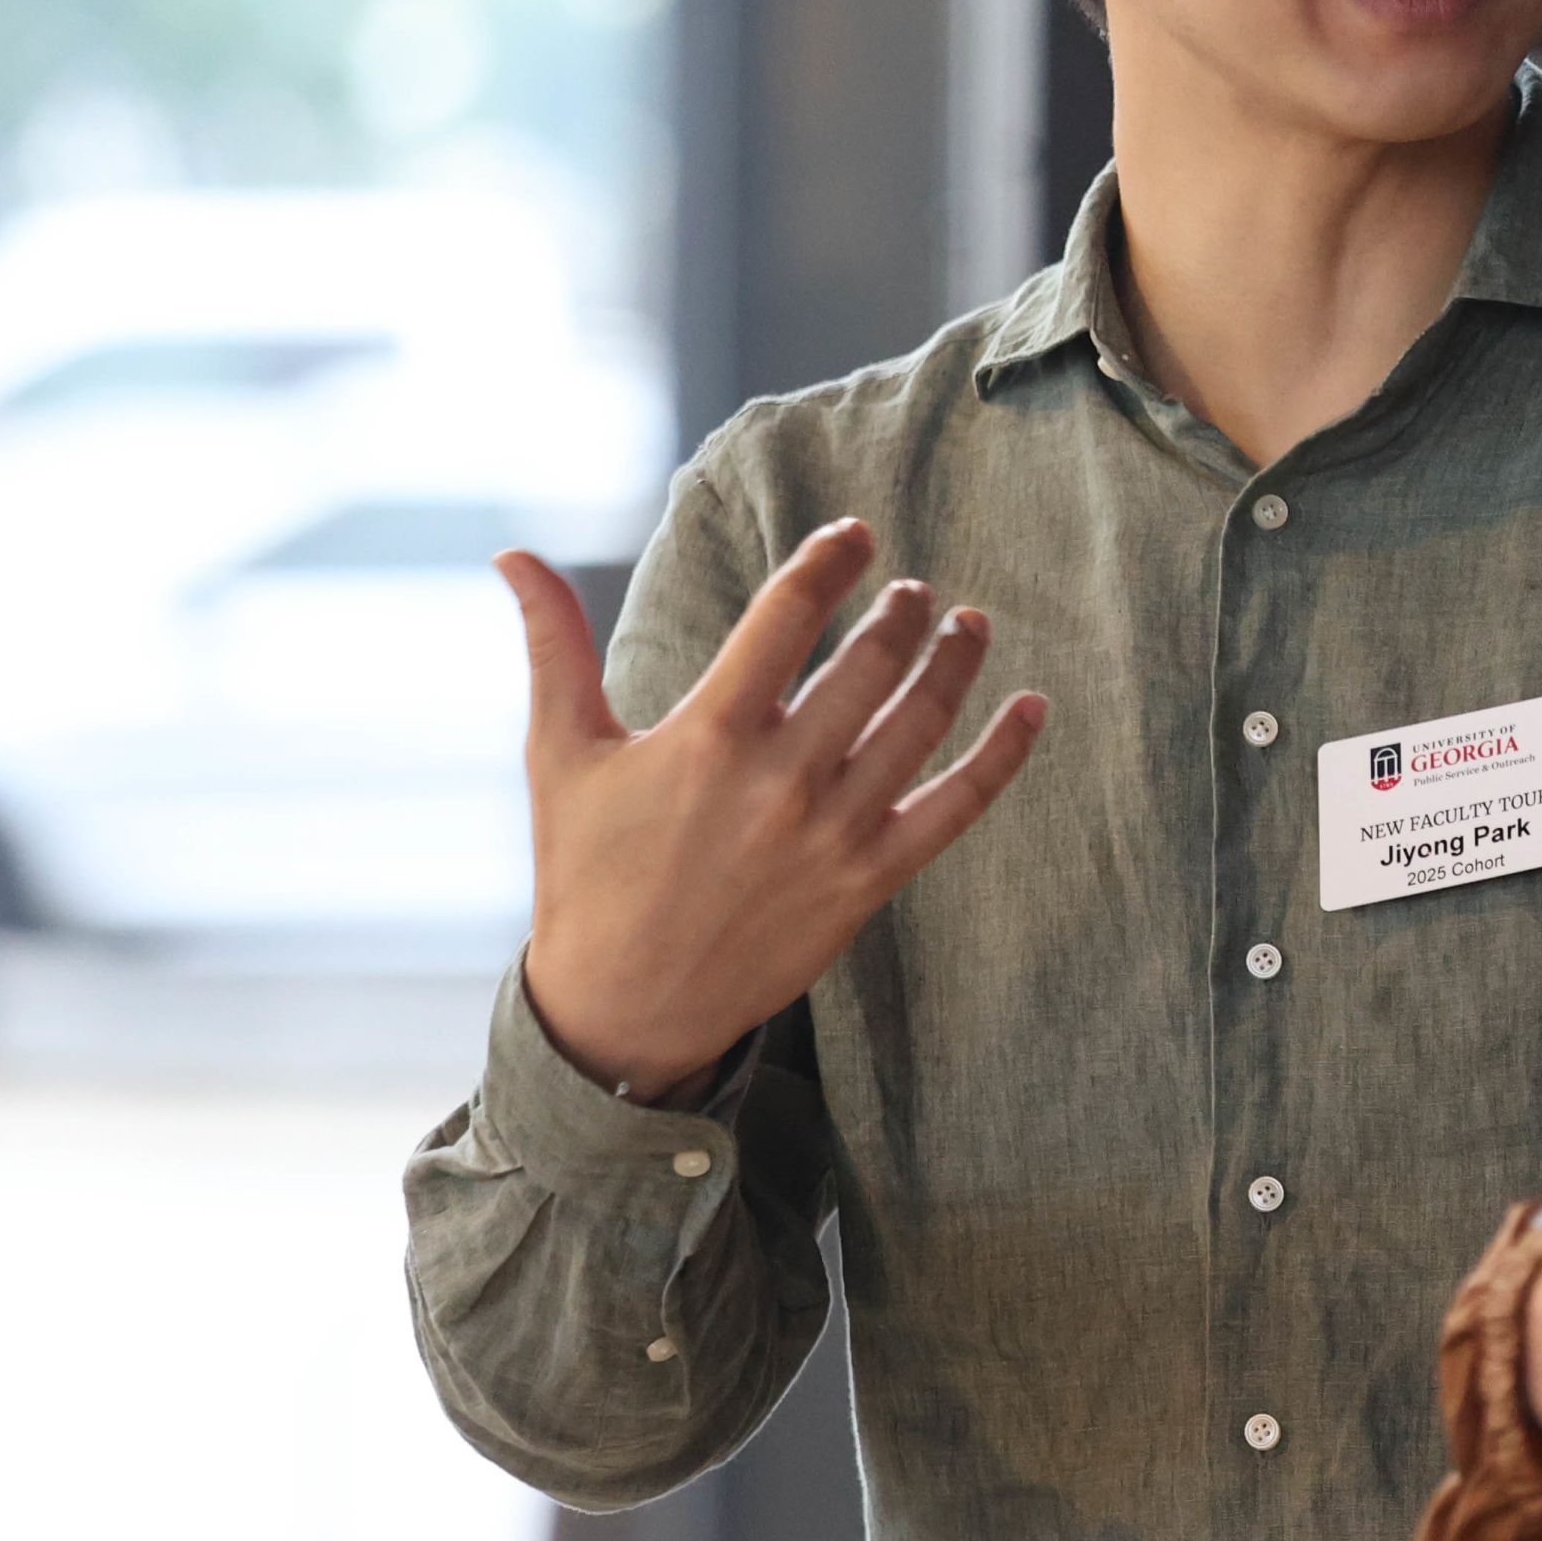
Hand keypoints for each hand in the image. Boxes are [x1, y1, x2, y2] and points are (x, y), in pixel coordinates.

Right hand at [501, 520, 1044, 1096]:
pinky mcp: (868, 881)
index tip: (855, 535)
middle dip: (903, 612)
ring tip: (970, 624)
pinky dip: (1003, 756)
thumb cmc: (588, 870)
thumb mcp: (562, 753)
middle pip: (870, 663)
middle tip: (914, 592)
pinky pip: (956, 807)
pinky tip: (1031, 708)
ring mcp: (832, 832)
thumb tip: (511, 553)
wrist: (624, 1006)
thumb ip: (553, 645)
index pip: (788, 616)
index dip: (830, 561)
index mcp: (709, 734)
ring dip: (956, 662)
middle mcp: (780, 778)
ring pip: (920, 722)